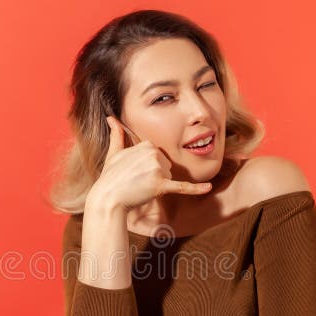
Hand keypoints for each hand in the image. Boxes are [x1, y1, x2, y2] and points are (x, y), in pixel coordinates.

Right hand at [90, 115, 211, 210]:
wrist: (107, 198)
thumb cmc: (110, 176)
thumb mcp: (114, 152)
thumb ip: (116, 134)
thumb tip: (110, 117)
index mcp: (147, 144)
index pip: (158, 155)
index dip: (148, 165)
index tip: (134, 171)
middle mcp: (153, 154)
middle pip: (166, 165)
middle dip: (154, 174)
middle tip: (136, 180)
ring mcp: (157, 169)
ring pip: (169, 176)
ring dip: (158, 183)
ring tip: (139, 186)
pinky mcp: (160, 185)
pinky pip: (182, 187)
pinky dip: (196, 189)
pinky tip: (208, 187)